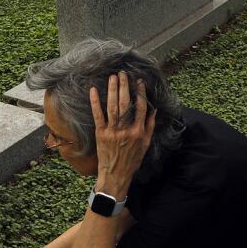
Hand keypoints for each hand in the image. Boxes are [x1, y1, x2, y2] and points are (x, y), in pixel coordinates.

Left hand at [90, 71, 155, 196]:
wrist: (116, 174)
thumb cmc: (132, 160)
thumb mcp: (145, 144)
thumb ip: (149, 126)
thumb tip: (153, 109)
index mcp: (138, 132)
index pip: (140, 108)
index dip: (140, 93)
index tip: (138, 81)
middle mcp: (125, 130)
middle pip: (125, 103)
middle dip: (124, 86)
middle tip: (123, 73)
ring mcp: (112, 131)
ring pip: (112, 107)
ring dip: (111, 90)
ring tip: (112, 77)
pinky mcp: (100, 133)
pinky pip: (97, 115)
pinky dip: (95, 102)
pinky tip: (93, 90)